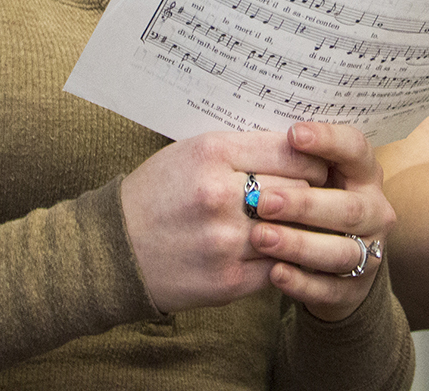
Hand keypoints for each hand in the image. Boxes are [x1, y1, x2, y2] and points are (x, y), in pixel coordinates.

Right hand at [120, 130, 328, 312]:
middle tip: (315, 196)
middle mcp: (220, 195)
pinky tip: (279, 252)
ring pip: (294, 231)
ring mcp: (225, 241)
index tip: (316, 165)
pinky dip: (284, 259)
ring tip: (299, 224)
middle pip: (299, 190)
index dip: (313, 159)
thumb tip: (301, 147)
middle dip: (311, 193)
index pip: (292, 151)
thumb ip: (243, 148)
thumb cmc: (157, 193)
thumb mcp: (192, 152)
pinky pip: (279, 267)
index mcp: (213, 153)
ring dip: (300, 229)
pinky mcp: (227, 281)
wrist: (112, 251)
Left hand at [247, 122, 394, 321]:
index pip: (356, 148)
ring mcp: (368, 252)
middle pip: (348, 206)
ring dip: (299, 244)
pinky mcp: (353, 289)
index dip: (328, 140)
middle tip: (263, 201)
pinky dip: (302, 282)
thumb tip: (257, 135)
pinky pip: (330, 289)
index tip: (294, 134)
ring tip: (260, 237)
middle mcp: (374, 210)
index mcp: (363, 172)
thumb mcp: (305, 174)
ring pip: (341, 251)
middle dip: (304, 203)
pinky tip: (274, 272)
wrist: (327, 263)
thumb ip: (291, 158)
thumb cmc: (307, 204)